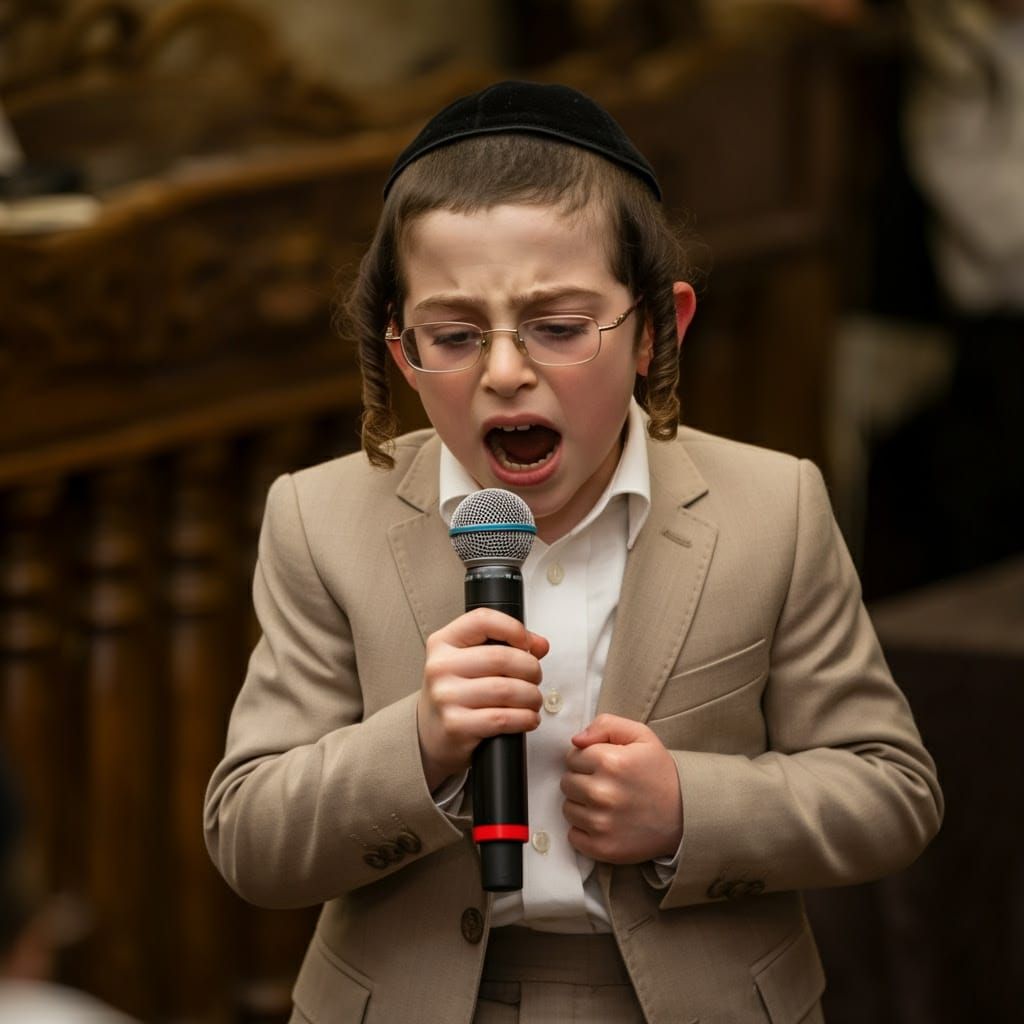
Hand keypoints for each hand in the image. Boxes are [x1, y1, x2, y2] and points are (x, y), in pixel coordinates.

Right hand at [417, 608, 548, 790]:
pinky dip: (525, 718)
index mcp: (443, 642)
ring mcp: (446, 696)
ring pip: (506, 690)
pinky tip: (528, 718)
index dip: (513, 628)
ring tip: (533, 700)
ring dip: (532, 696)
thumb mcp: (470, 660)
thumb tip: (540, 645)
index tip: (527, 643)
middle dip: (531, 669)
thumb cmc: (456, 692)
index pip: (482, 620)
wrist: (430, 732)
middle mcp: (440, 667)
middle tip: (535, 678)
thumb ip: (504, 645)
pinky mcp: (455, 725)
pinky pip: (502, 718)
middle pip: (501, 658)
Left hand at [561, 714, 682, 864]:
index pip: (572, 757)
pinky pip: (573, 836)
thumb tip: (576, 740)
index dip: (586, 759)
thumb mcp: (640, 736)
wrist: (686, 814)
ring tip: (607, 804)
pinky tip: (605, 823)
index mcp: (610, 761)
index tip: (604, 766)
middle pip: (566, 783)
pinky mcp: (603, 848)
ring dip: (582, 806)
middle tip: (606, 785)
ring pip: (568, 809)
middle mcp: (603, 793)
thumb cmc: (659, 772)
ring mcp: (602, 823)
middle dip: (582, 781)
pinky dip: (584, 831)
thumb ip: (605, 725)